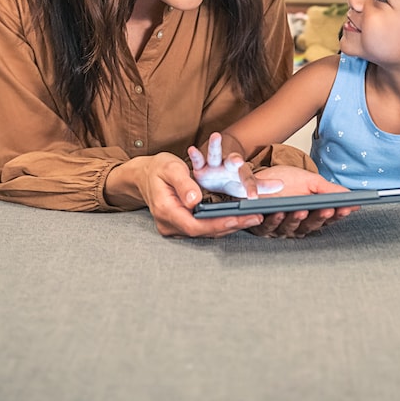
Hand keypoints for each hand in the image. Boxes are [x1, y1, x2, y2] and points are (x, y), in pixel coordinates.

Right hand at [119, 153, 262, 237]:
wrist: (143, 174)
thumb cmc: (157, 168)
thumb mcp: (170, 168)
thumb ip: (183, 184)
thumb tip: (195, 200)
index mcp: (166, 211)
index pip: (195, 225)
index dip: (218, 224)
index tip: (238, 218)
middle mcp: (169, 224)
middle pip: (203, 232)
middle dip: (230, 225)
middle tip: (255, 217)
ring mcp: (174, 227)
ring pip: (205, 232)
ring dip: (229, 225)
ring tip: (253, 218)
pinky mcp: (182, 225)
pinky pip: (203, 227)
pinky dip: (221, 223)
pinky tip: (238, 217)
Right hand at [188, 133, 284, 198]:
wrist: (214, 171)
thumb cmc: (230, 179)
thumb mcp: (246, 184)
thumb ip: (262, 185)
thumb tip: (282, 184)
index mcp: (239, 172)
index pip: (247, 180)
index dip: (251, 187)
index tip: (253, 196)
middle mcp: (227, 165)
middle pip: (232, 162)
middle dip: (235, 161)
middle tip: (238, 160)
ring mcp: (213, 164)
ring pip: (214, 154)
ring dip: (215, 145)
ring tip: (216, 136)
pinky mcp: (200, 166)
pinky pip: (197, 159)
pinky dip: (195, 154)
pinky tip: (192, 149)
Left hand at [247, 166, 358, 238]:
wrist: (261, 176)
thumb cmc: (287, 181)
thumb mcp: (311, 182)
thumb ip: (330, 191)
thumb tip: (352, 198)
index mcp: (312, 216)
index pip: (328, 219)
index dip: (337, 215)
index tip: (345, 208)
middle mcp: (298, 225)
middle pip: (311, 226)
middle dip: (319, 217)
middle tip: (327, 209)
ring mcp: (280, 227)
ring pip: (290, 228)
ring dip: (296, 220)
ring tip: (301, 210)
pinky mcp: (262, 227)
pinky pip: (268, 227)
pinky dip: (273, 221)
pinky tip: (278, 213)